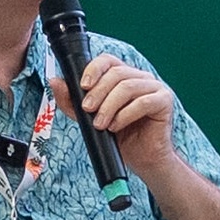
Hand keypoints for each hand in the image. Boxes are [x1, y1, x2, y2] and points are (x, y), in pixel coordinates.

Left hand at [53, 52, 176, 174]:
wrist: (143, 158)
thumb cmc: (122, 136)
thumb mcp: (89, 118)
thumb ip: (72, 101)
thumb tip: (55, 82)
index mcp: (125, 76)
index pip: (108, 61)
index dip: (94, 69)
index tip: (83, 86)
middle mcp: (141, 78)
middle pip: (117, 73)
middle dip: (98, 92)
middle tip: (88, 110)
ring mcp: (155, 88)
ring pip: (128, 87)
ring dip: (109, 106)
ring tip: (100, 123)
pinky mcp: (164, 101)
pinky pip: (143, 102)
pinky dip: (125, 115)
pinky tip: (116, 126)